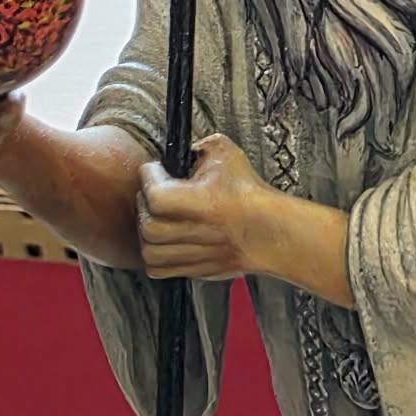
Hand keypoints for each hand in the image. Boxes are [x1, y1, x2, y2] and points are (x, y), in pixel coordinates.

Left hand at [137, 133, 269, 280]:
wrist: (271, 231)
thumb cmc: (250, 194)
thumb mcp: (227, 155)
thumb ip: (202, 146)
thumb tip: (186, 150)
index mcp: (202, 202)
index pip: (155, 193)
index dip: (149, 176)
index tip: (154, 169)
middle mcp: (196, 231)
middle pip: (148, 226)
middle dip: (143, 206)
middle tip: (150, 194)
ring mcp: (194, 254)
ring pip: (150, 252)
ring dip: (147, 234)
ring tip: (154, 219)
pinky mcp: (195, 269)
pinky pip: (159, 269)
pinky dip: (154, 256)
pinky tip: (162, 240)